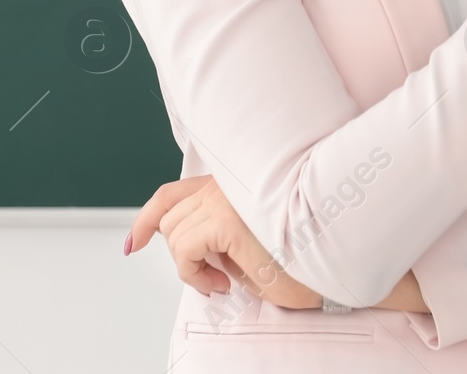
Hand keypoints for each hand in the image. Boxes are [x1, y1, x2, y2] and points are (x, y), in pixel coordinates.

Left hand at [127, 175, 321, 309]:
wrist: (330, 267)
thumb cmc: (300, 258)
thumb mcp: (246, 242)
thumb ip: (215, 233)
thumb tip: (186, 246)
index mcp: (232, 183)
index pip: (172, 193)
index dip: (147, 218)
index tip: (136, 241)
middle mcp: (226, 183)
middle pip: (170, 218)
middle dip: (181, 253)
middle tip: (213, 275)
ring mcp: (225, 198)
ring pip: (174, 234)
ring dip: (190, 265)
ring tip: (222, 279)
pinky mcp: (226, 220)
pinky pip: (184, 251)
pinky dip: (193, 273)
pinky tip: (223, 282)